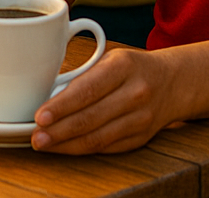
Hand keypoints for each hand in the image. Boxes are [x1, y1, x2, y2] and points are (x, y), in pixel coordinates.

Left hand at [31, 47, 177, 153]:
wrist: (172, 82)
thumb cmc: (131, 68)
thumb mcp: (109, 59)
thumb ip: (82, 75)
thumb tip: (46, 93)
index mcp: (123, 66)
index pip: (87, 90)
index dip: (61, 106)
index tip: (39, 116)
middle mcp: (135, 92)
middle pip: (91, 117)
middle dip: (59, 130)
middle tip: (36, 136)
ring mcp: (141, 118)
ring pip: (99, 137)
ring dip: (67, 144)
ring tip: (45, 144)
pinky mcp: (142, 137)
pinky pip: (108, 147)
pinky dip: (83, 148)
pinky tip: (66, 147)